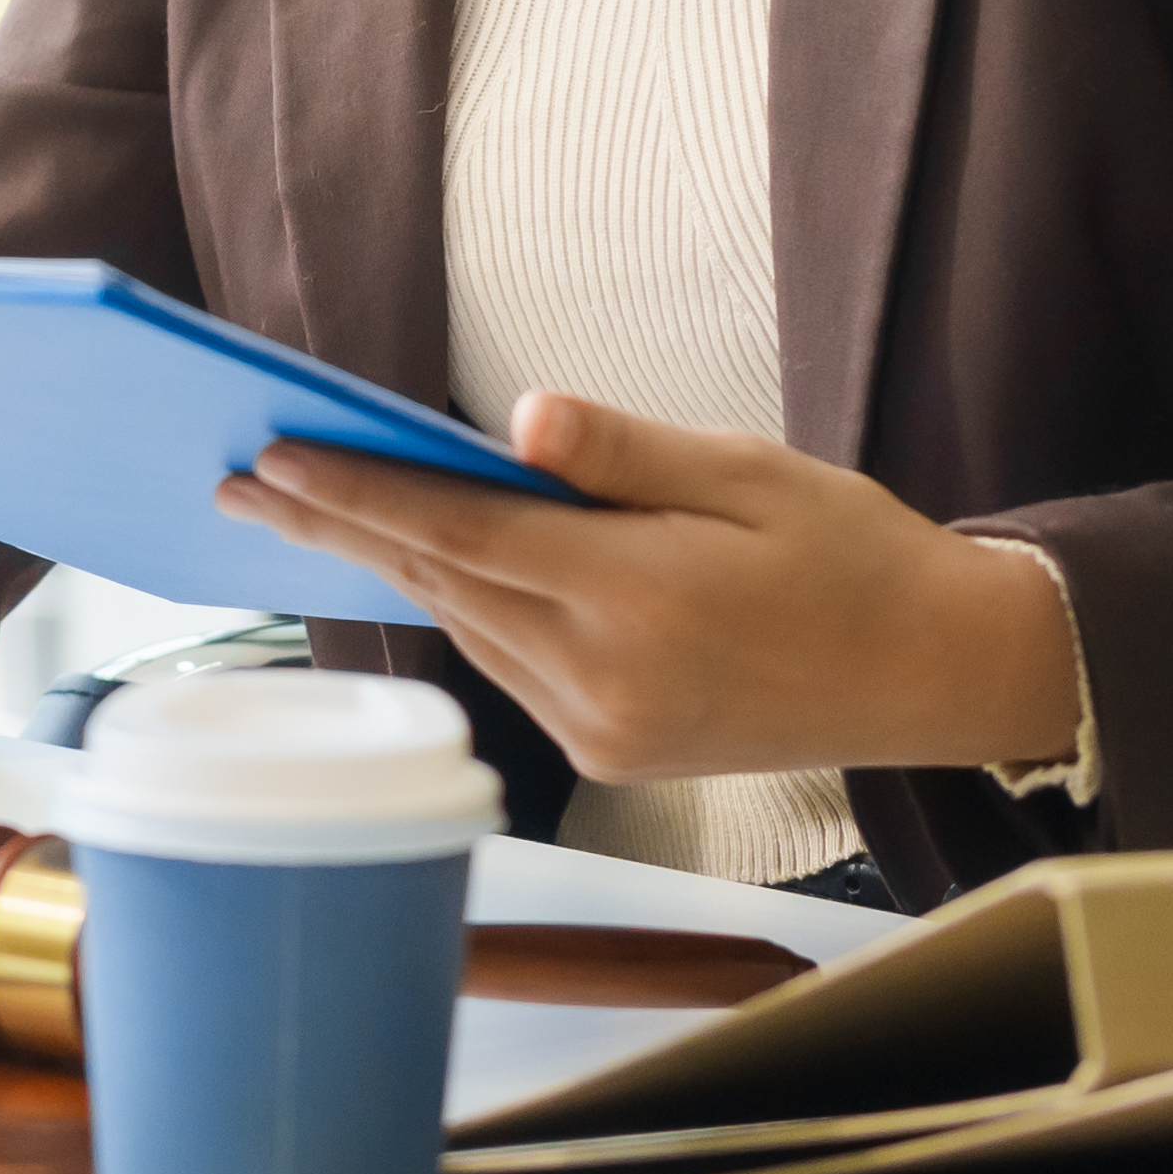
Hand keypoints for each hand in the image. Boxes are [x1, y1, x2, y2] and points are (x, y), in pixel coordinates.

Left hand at [213, 393, 1082, 787]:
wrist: (933, 676)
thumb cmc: (852, 554)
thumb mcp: (752, 472)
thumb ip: (628, 453)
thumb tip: (522, 421)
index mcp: (641, 601)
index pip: (462, 536)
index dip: (358, 492)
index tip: (273, 456)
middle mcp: (607, 681)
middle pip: (441, 587)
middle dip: (338, 525)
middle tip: (239, 481)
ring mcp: (604, 730)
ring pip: (468, 629)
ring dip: (390, 566)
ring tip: (303, 506)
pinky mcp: (612, 752)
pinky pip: (509, 666)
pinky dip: (459, 607)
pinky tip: (416, 563)